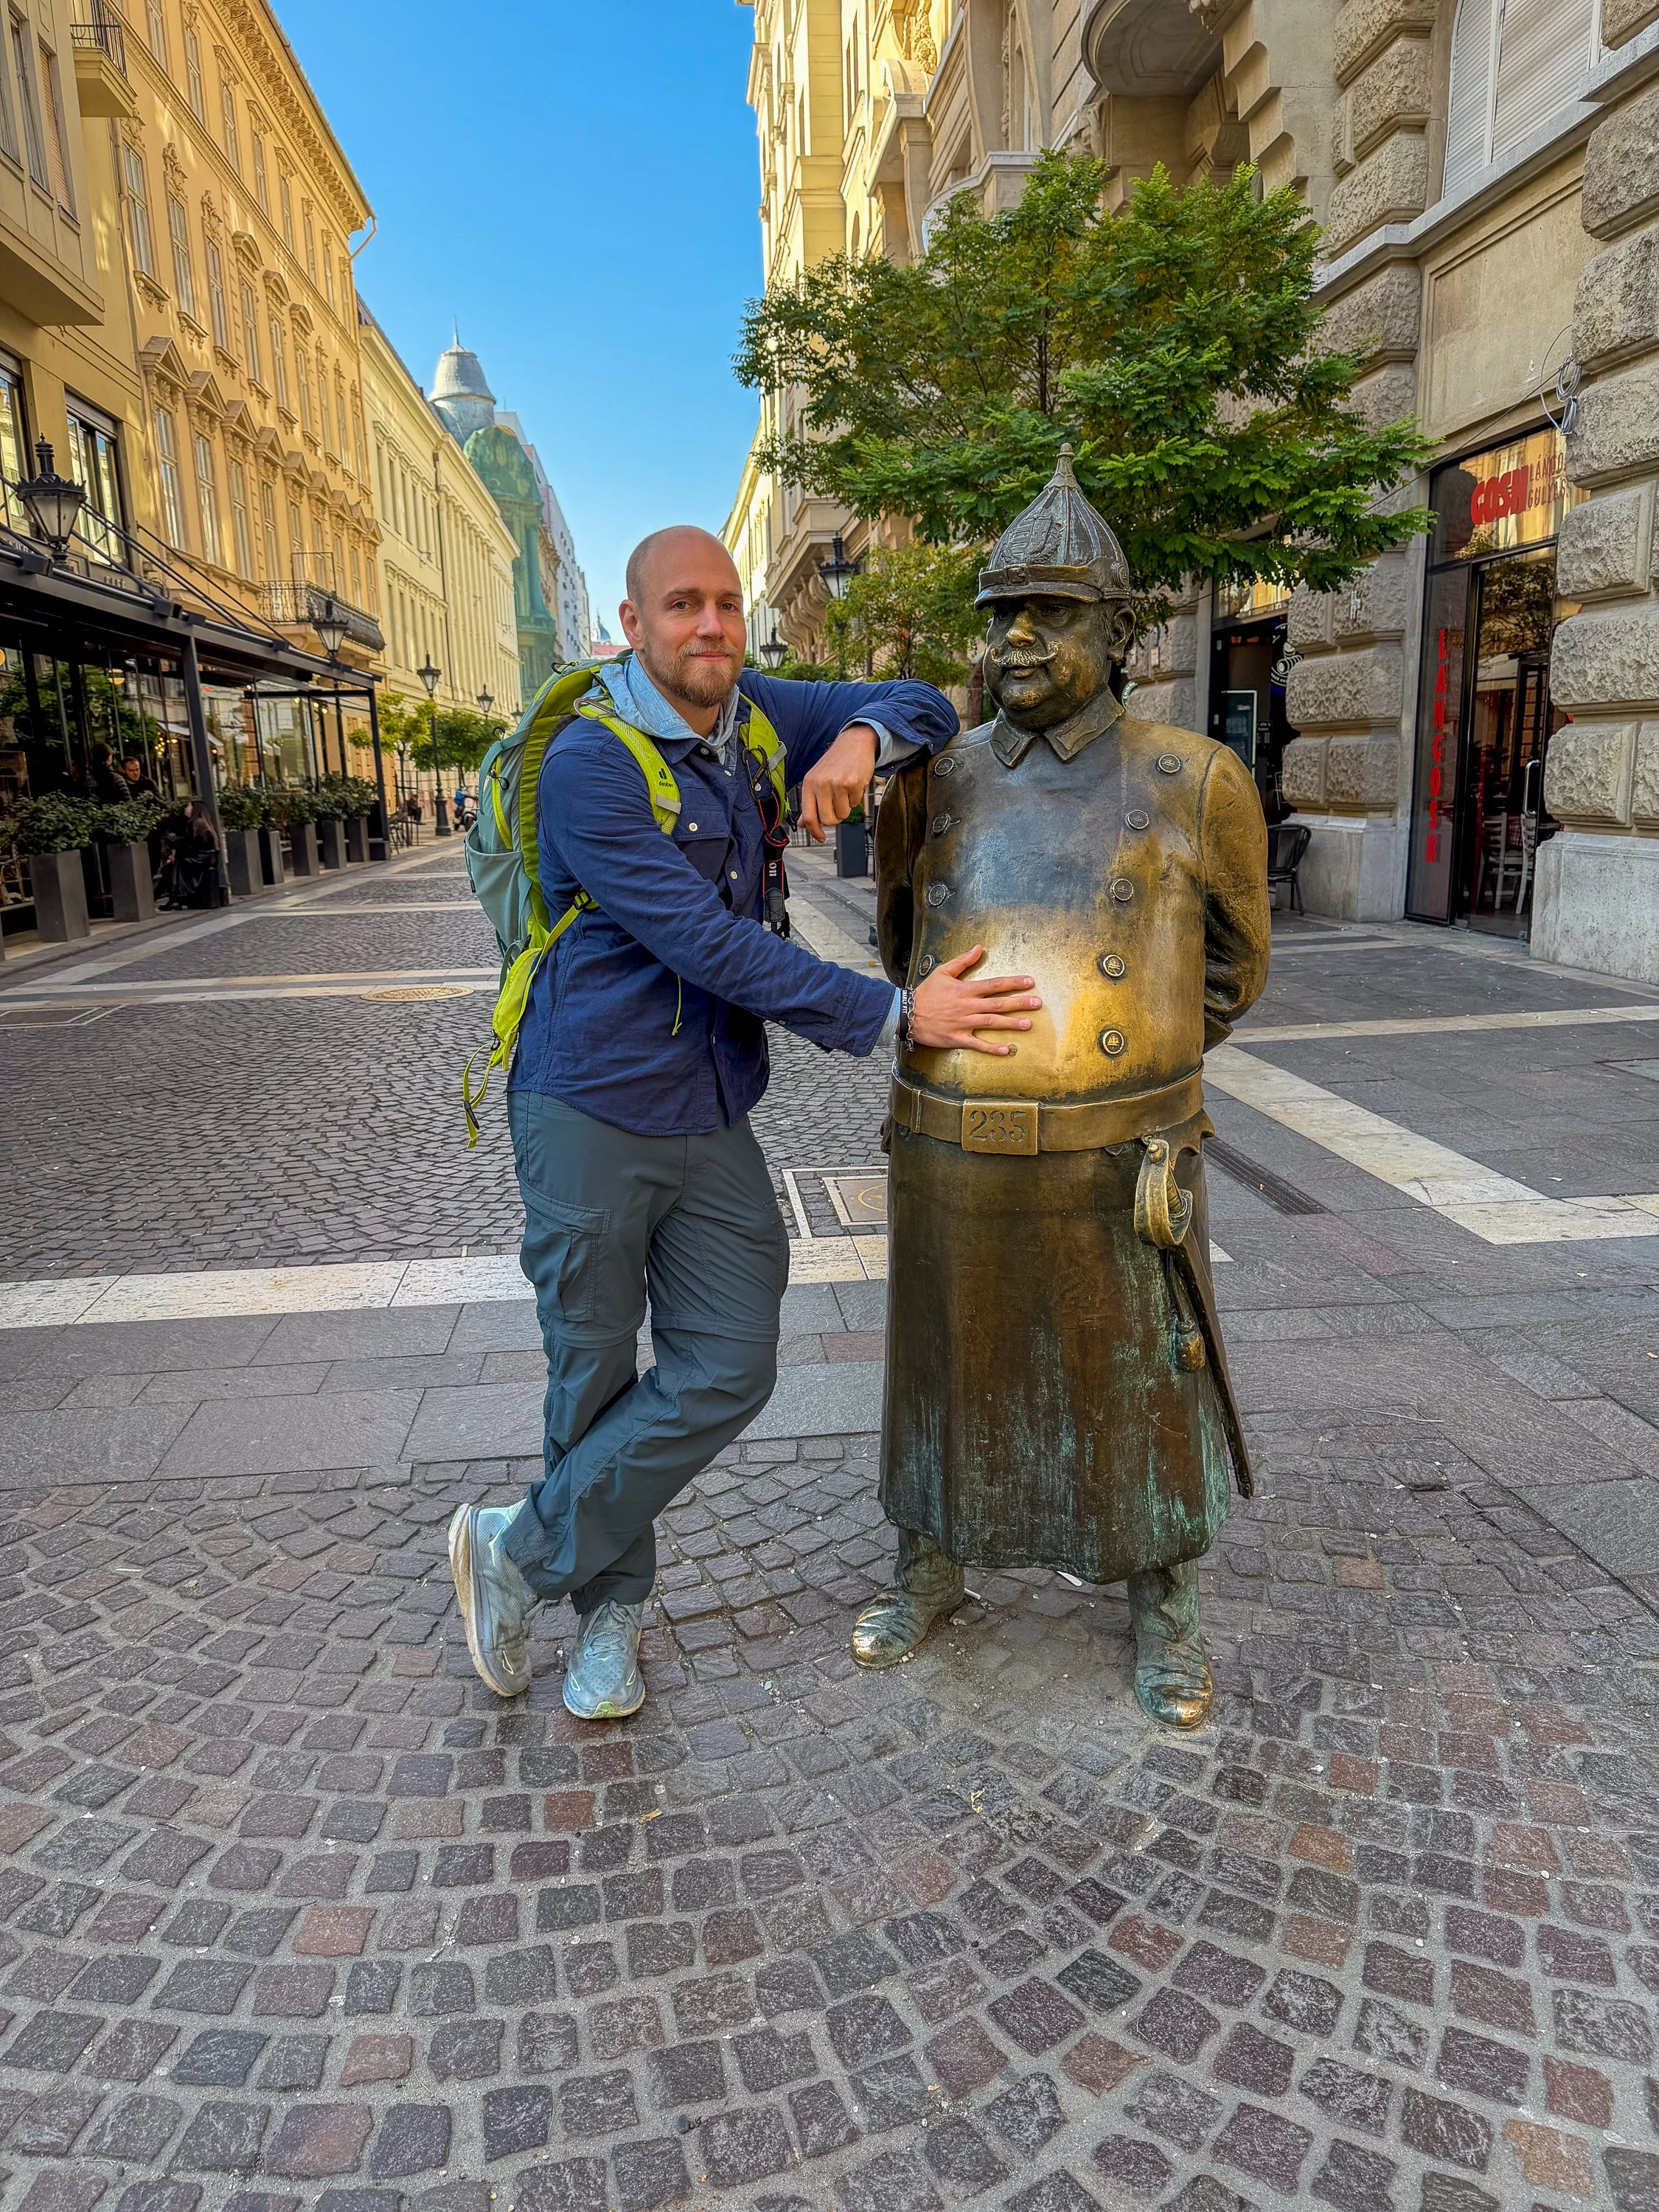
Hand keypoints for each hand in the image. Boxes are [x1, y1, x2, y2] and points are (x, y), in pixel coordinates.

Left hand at [799, 723, 877, 841]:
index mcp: (809, 783)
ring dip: (846, 807)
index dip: (814, 831)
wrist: (854, 743)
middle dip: (834, 818)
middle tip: (837, 807)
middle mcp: (820, 783)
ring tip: (845, 791)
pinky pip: (855, 804)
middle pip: (827, 819)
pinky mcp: (852, 783)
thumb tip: (803, 823)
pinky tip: (853, 784)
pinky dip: (856, 798)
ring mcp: (836, 783)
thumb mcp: (816, 779)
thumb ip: (810, 802)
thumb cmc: (835, 762)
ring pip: (843, 814)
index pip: (809, 816)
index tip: (820, 837)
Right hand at [912, 946, 1040, 1054]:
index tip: (1029, 982)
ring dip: (1011, 1024)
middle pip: (998, 1004)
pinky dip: (992, 1047)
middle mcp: (968, 1006)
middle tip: (1037, 1004)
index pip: (994, 985)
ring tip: (1028, 1024)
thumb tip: (978, 948)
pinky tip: (1007, 1050)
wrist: (907, 1014)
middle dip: (1019, 1003)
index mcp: (966, 990)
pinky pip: (978, 1043)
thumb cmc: (925, 993)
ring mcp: (963, 1023)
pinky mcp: (958, 1038)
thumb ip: (962, 961)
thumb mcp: (942, 972)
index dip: (1013, 983)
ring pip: (991, 1023)